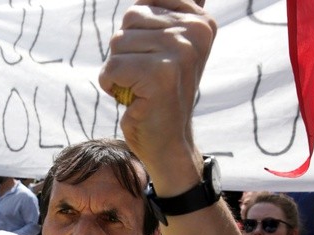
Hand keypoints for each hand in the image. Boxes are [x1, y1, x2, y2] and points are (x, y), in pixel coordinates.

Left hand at [98, 0, 216, 183]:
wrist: (169, 141)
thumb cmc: (158, 92)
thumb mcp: (166, 45)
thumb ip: (163, 13)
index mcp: (201, 21)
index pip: (144, 2)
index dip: (137, 33)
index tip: (155, 59)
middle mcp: (196, 31)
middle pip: (130, 18)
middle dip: (126, 50)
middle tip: (145, 75)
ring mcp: (181, 52)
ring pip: (118, 42)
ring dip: (119, 68)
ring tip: (141, 87)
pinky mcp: (161, 75)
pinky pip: (112, 68)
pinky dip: (112, 85)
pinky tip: (133, 99)